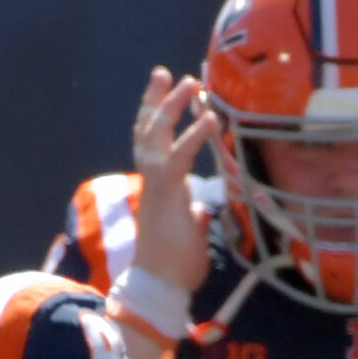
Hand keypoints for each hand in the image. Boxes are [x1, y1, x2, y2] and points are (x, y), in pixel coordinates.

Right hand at [129, 67, 216, 293]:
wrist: (160, 286)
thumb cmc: (174, 264)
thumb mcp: (189, 229)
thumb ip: (192, 212)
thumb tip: (202, 208)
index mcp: (159, 187)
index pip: (154, 144)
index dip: (159, 118)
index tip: (167, 93)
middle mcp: (153, 180)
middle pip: (147, 131)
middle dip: (156, 101)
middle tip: (165, 72)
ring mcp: (156, 185)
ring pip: (156, 136)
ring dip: (172, 106)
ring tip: (189, 81)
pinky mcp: (165, 193)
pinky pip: (177, 157)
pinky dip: (194, 136)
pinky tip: (209, 116)